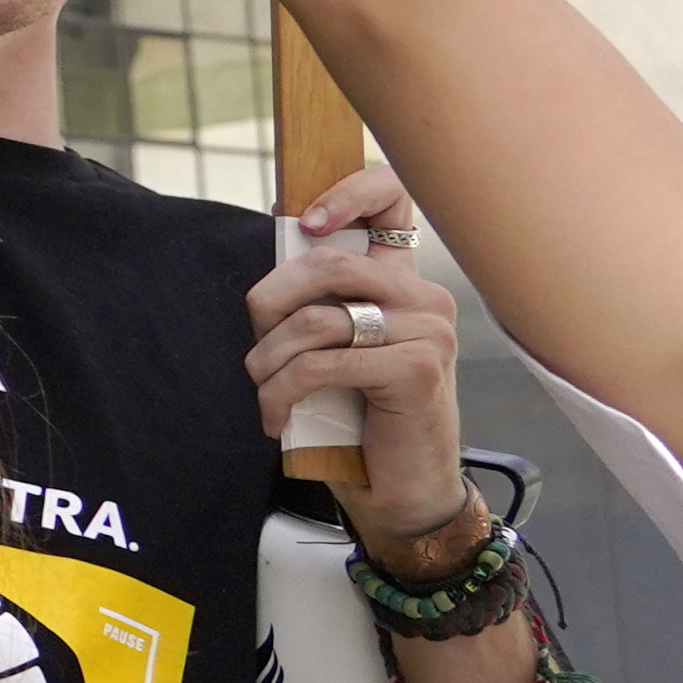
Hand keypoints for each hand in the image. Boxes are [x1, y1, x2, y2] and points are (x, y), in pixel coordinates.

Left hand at [253, 163, 471, 550]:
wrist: (401, 491)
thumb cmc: (358, 420)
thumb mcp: (330, 351)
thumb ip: (315, 305)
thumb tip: (267, 265)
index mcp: (403, 284)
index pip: (394, 201)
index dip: (349, 191)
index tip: (306, 221)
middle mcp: (425, 300)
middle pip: (326, 263)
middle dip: (267, 304)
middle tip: (253, 350)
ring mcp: (429, 333)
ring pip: (316, 320)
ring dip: (267, 360)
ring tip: (261, 391)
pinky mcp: (417, 371)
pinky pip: (323, 364)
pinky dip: (281, 391)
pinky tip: (273, 417)